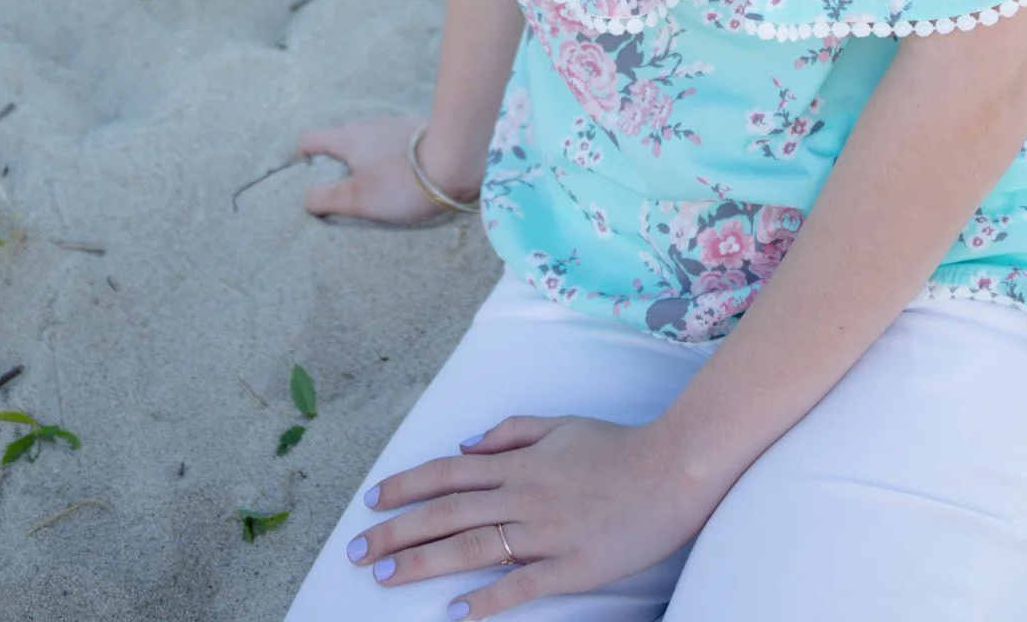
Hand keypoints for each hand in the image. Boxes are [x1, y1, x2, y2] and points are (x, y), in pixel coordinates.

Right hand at [297, 115, 477, 226]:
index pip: (310, 138)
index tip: (313, 175)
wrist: (455, 157)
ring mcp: (394, 123)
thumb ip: (325, 198)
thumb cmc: (400, 182)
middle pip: (341, 138)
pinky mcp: (417, 129)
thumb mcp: (356, 198)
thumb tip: (307, 198)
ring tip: (378, 182)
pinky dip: (390, 154)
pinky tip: (403, 172)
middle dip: (338, 160)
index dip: (304, 157)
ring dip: (367, 156)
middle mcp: (367, 124)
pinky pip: (393, 140)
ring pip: (369, 138)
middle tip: (348, 187)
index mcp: (347, 138)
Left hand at [342, 412, 715, 613]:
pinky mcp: (570, 567)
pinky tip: (454, 613)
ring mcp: (545, 532)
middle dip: (396, 531)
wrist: (670, 470)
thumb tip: (466, 444)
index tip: (371, 502)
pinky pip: (520, 586)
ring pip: (471, 547)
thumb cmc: (616, 446)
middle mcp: (523, 495)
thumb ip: (511, 432)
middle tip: (355, 550)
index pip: (448, 473)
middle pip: (446, 512)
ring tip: (383, 576)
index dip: (406, 486)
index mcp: (519, 462)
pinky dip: (485, 600)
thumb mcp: (560, 424)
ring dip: (422, 563)